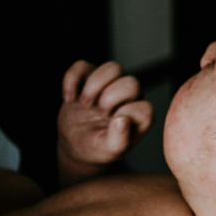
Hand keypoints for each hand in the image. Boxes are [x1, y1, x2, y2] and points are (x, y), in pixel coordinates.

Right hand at [57, 60, 152, 185]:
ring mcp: (109, 84)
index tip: (112, 125)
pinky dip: (72, 80)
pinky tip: (69, 98)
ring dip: (95, 85)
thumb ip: (119, 140)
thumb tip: (122, 120)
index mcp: (139, 116)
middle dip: (111, 98)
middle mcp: (129, 98)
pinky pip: (82, 65)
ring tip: (84, 104)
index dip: (127, 114)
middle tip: (98, 113)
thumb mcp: (109, 150)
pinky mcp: (89, 77)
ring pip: (113, 68)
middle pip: (131, 83)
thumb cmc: (98, 148)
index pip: (145, 108)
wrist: (75, 143)